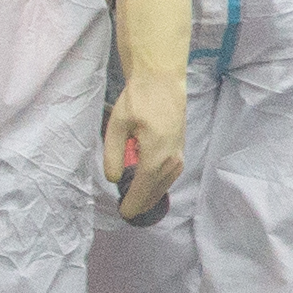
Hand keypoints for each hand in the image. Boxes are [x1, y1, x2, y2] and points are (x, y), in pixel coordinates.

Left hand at [105, 0, 193, 221]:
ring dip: (152, 195)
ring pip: (166, 183)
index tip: (123, 214)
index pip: (142, 190)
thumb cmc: (137, 99)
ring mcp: (179, 154)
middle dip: (142, 203)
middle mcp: (172, 159)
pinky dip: (160, 183)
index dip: (132, 204)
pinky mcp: (181, 147)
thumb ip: (112, 154)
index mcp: (155, 156)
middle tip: (128, 212)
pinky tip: (150, 184)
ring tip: (138, 202)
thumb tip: (113, 177)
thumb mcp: (116, 125)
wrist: (162, 79)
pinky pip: (170, 174)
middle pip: (157, 191)